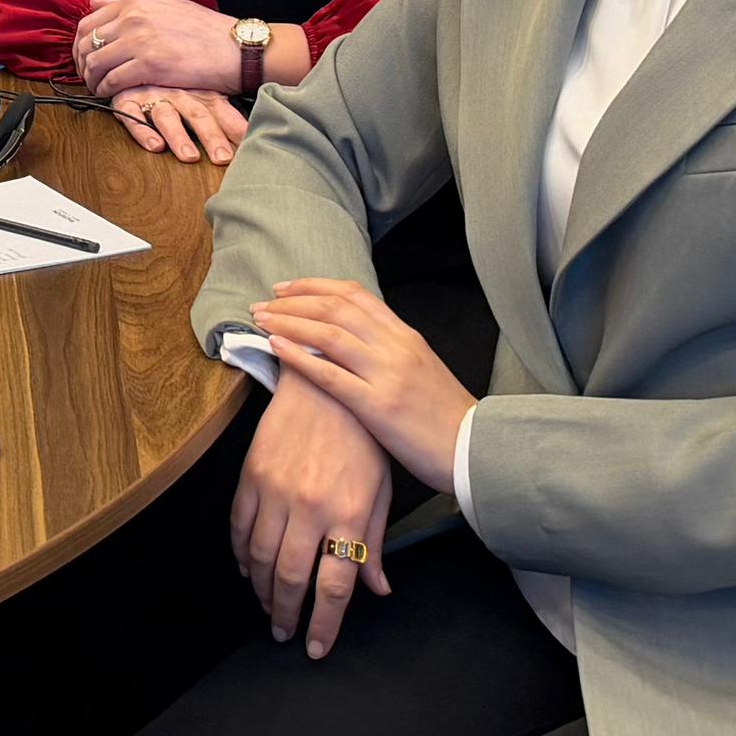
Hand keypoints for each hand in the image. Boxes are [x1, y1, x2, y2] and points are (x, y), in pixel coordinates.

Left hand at [71, 0, 258, 99]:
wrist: (236, 48)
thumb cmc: (205, 30)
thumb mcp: (164, 6)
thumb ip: (127, 6)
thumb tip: (91, 3)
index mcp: (134, 2)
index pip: (87, 22)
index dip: (79, 45)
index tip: (84, 58)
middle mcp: (132, 17)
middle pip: (85, 43)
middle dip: (81, 64)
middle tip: (88, 78)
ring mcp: (139, 40)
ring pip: (94, 63)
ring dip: (92, 80)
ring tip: (100, 89)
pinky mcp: (149, 65)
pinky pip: (112, 81)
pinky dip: (106, 92)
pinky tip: (112, 96)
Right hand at [113, 85, 248, 161]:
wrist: (135, 53)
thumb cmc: (173, 80)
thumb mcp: (201, 89)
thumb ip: (226, 113)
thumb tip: (255, 135)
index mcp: (200, 91)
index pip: (221, 110)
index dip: (235, 126)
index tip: (249, 144)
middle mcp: (179, 93)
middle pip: (197, 115)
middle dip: (211, 136)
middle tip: (223, 158)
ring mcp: (152, 96)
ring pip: (167, 117)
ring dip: (178, 137)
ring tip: (190, 157)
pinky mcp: (127, 100)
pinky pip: (132, 116)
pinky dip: (143, 131)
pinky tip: (154, 146)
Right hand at [230, 375, 393, 655]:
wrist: (324, 384)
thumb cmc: (360, 438)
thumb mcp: (379, 490)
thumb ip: (374, 542)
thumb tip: (377, 588)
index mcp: (349, 514)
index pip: (335, 585)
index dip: (323, 624)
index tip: (315, 647)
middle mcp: (311, 507)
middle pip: (292, 578)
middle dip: (286, 613)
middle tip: (284, 632)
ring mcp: (277, 490)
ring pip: (261, 557)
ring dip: (262, 588)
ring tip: (268, 605)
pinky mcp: (252, 474)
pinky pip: (240, 525)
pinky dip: (241, 553)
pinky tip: (248, 568)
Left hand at [249, 277, 475, 492]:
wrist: (475, 450)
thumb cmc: (444, 416)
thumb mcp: (421, 368)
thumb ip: (390, 348)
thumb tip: (351, 337)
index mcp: (406, 336)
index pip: (355, 295)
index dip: (314, 286)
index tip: (286, 288)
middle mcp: (395, 347)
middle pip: (335, 308)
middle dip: (292, 302)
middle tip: (263, 303)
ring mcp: (387, 375)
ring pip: (329, 335)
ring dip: (288, 323)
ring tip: (260, 320)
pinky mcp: (379, 406)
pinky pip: (330, 375)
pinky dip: (299, 357)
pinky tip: (276, 348)